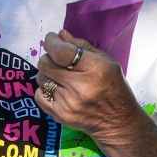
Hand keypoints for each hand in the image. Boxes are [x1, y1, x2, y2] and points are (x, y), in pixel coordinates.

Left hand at [35, 30, 145, 145]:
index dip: (52, 42)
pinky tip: (58, 89)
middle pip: (46, 63)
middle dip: (49, 57)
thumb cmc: (114, 87)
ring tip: (61, 76)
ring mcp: (68, 103)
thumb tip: (60, 35)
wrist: (117, 121)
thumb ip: (82, 46)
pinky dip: (45, 89)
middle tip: (57, 59)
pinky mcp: (60, 115)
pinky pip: (39, 94)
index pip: (60, 52)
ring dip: (48, 73)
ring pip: (41, 77)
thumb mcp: (106, 61)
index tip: (53, 39)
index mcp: (95, 69)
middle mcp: (80, 87)